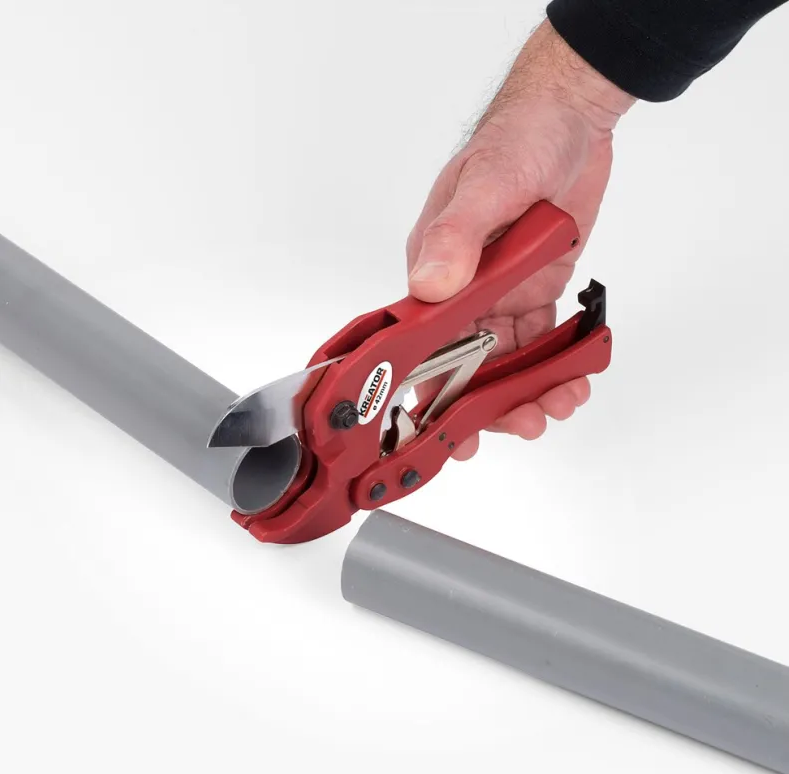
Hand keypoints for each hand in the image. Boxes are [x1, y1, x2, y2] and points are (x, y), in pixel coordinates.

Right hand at [407, 20, 633, 459]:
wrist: (570, 117)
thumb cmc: (518, 137)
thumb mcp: (486, 184)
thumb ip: (457, 236)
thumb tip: (430, 284)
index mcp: (435, 267)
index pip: (425, 342)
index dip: (433, 390)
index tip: (450, 429)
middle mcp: (464, 287)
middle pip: (468, 361)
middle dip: (492, 401)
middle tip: (524, 423)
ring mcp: (501, 290)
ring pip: (508, 357)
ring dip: (530, 387)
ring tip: (559, 403)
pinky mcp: (535, 287)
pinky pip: (542, 337)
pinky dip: (556, 362)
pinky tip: (574, 377)